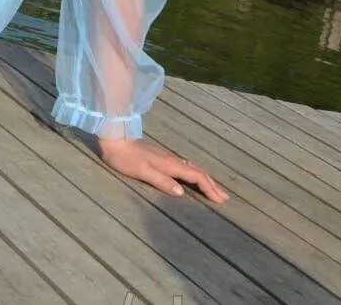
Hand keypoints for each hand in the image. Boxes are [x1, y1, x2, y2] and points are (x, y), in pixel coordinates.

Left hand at [98, 137, 229, 203]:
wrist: (115, 140)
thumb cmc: (125, 158)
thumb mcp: (142, 172)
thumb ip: (161, 181)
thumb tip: (182, 192)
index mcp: (170, 165)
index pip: (196, 177)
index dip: (209, 188)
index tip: (220, 200)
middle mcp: (173, 160)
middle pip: (198, 172)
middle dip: (212, 185)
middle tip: (225, 197)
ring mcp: (168, 158)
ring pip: (193, 169)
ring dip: (206, 180)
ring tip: (215, 190)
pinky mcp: (163, 158)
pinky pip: (186, 167)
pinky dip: (196, 175)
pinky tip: (194, 178)